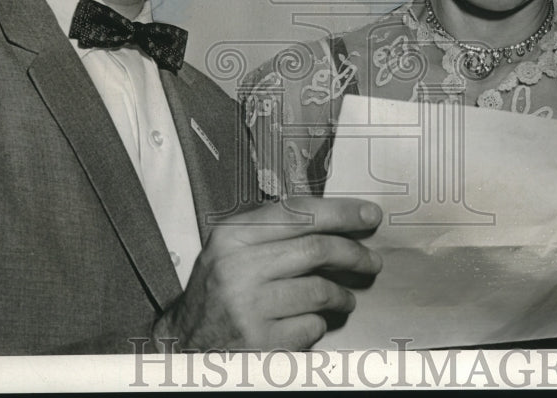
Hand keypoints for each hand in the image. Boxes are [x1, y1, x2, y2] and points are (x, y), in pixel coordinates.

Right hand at [152, 196, 382, 350]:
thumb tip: (335, 221)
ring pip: (320, 290)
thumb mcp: (231, 250)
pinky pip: (312, 326)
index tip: (368, 216)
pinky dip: (319, 323)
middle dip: (354, 253)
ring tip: (345, 297)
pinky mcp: (260, 343)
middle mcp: (237, 268)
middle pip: (316, 249)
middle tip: (372, 261)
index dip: (340, 212)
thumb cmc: (217, 292)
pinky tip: (312, 322)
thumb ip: (272, 231)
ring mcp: (248, 307)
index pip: (298, 213)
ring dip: (342, 294)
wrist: (184, 345)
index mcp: (231, 237)